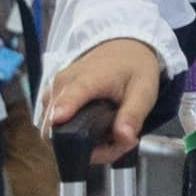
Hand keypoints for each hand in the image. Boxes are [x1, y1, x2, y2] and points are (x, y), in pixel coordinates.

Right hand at [40, 41, 167, 167]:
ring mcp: (53, 93)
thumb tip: (124, 137)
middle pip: (56, 129)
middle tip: (117, 145)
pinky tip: (98, 132)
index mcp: (86, 79)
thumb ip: (133, 115)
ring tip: (112, 138)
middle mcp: (61, 85)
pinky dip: (75, 136)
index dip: (63, 111)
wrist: (122, 47)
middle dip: (85, 148)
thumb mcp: (144, 91)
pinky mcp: (51, 99)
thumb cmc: (133, 67)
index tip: (59, 121)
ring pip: (54, 133)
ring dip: (81, 145)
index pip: (69, 96)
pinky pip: (55, 128)